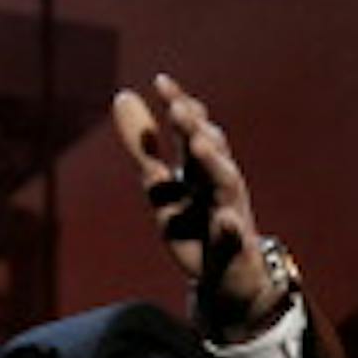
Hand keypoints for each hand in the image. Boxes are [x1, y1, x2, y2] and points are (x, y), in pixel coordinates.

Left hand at [112, 73, 281, 335]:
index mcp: (199, 167)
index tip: (161, 81)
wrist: (227, 276)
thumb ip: (143, 145)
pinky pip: (235, 238)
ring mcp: (229, 212)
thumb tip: (122, 94)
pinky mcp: (234, 249)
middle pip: (210, 149)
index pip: (191, 129)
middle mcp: (218, 183)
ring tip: (199, 143)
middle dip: (195, 128)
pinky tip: (225, 219)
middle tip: (177, 107)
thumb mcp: (160, 186)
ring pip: (227, 184)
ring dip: (214, 162)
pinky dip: (231, 228)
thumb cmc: (194, 224)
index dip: (178, 105)